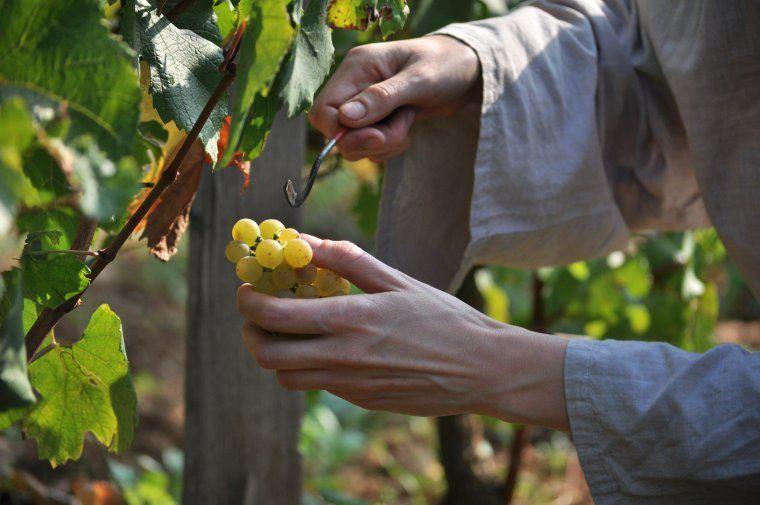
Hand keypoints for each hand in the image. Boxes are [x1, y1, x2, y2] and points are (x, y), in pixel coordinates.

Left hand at [236, 236, 569, 430]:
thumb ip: (346, 260)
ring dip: (277, 352)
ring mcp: (351, 386)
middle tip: (258, 313)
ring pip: (286, 377)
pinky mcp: (362, 402)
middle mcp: (343, 358)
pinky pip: (318, 386)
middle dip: (250, 331)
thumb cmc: (443, 318)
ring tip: (293, 329)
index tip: (248, 289)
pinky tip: (331, 345)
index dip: (249, 302)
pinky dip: (308, 366)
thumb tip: (305, 241)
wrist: (481, 368)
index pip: (275, 316)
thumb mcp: (396, 280)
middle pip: (267, 355)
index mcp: (350, 320)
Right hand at [308, 35, 480, 161]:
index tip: (377, 135)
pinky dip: (389, 147)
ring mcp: (365, 105)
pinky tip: (407, 129)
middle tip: (401, 130)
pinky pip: (370, 147)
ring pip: (354, 144)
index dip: (342, 132)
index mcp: (357, 67)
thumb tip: (346, 119)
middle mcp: (355, 86)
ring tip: (408, 123)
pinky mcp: (377, 120)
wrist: (468, 71)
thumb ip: (381, 98)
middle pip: (337, 133)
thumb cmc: (446, 66)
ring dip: (383, 144)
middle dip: (369, 141)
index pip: (324, 111)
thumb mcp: (418, 80)